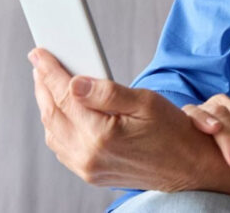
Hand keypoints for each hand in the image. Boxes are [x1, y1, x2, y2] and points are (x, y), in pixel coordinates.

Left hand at [28, 48, 219, 191]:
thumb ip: (107, 92)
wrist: (189, 167)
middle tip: (40, 65)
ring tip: (50, 84)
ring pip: (52, 133)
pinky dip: (57, 127)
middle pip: (52, 115)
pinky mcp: (91, 174)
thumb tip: (75, 82)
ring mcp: (88, 168)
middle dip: (43, 86)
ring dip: (48, 106)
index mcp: (101, 135)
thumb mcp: (146, 102)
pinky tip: (63, 112)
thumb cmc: (173, 132)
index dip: (49, 72)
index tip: (40, 55)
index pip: (64, 97)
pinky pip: (62, 149)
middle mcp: (89, 156)